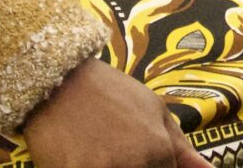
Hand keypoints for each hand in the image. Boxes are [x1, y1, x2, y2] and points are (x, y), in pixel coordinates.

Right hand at [21, 61, 207, 167]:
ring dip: (113, 167)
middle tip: (117, 149)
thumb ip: (183, 148)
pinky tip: (85, 157)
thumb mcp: (155, 111)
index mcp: (158, 151)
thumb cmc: (111, 93)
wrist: (59, 82)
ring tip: (102, 150)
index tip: (142, 156)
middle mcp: (132, 166)